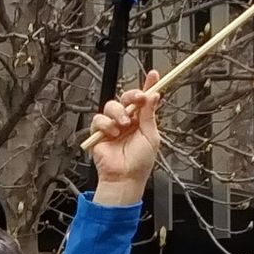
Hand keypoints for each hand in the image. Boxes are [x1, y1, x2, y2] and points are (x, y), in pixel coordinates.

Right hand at [88, 76, 162, 207]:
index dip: (149, 85)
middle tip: (138, 99)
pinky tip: (112, 133)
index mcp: (141, 121)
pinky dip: (106, 124)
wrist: (124, 178)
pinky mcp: (99, 132)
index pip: (145, 99)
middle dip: (132, 95)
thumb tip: (154, 95)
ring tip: (123, 125)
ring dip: (118, 113)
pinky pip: (99, 119)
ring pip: (111, 105)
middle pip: (127, 97)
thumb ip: (149, 115)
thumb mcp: (151, 136)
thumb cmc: (139, 163)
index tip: (154, 75)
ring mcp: (113, 125)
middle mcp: (127, 120)